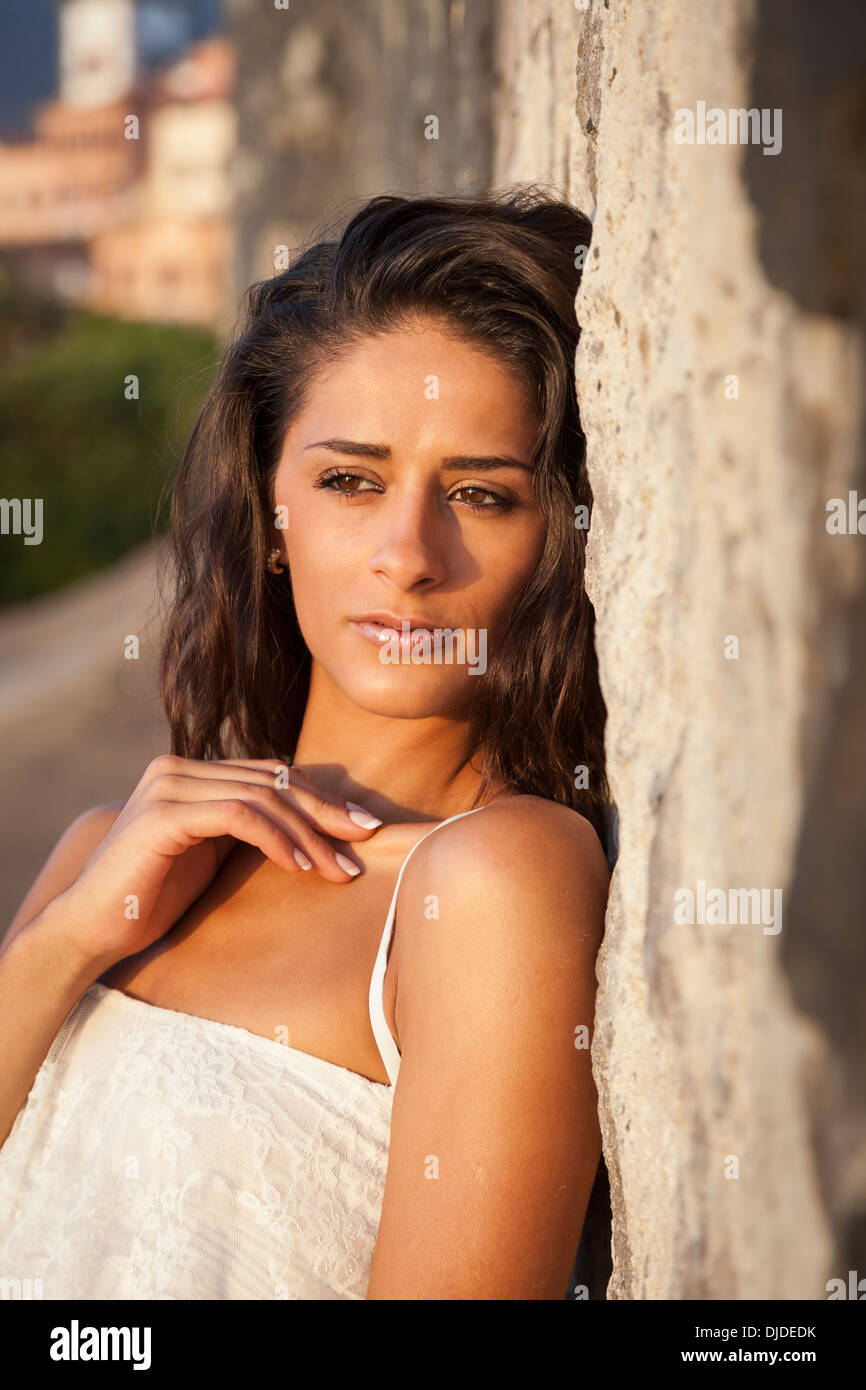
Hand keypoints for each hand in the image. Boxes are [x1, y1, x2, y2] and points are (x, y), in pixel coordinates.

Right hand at [57, 755, 382, 969]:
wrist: (91, 932)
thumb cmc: (153, 901)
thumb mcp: (212, 857)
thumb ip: (250, 830)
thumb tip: (316, 828)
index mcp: (194, 773)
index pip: (273, 773)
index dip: (321, 797)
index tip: (362, 828)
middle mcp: (180, 768)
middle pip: (274, 780)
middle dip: (326, 811)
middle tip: (366, 840)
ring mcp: (169, 786)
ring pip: (262, 796)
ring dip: (309, 833)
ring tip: (338, 868)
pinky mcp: (162, 814)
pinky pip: (237, 815)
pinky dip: (275, 838)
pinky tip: (299, 866)